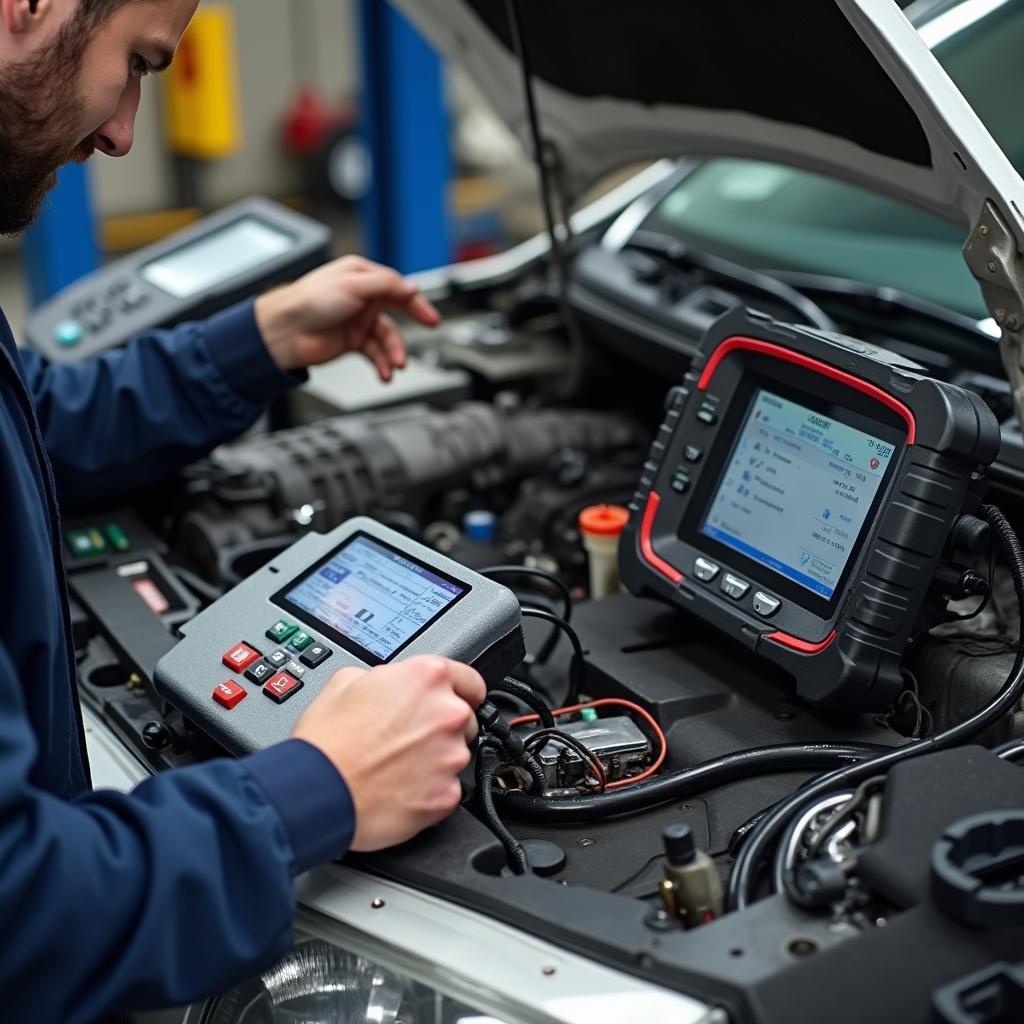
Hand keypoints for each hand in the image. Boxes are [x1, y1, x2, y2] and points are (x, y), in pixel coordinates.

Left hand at [254, 255, 441, 379]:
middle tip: (431, 327)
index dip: (414, 299)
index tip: (428, 313)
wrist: (284, 332)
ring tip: (396, 364)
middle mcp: (361, 297)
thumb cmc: (308, 301)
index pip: (396, 287)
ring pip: (387, 337)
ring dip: (394, 352)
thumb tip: (412, 287)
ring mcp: (357, 320)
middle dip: (414, 321)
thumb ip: (386, 285)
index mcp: (361, 276)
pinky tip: (384, 372)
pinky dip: (381, 364)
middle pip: (397, 311)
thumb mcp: (353, 285)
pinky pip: (374, 353)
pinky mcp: (351, 341)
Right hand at [291, 655, 485, 851]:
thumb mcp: (345, 681)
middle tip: (406, 738)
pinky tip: (399, 789)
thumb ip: (384, 677)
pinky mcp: (447, 795)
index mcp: (427, 678)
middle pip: (464, 720)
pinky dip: (429, 791)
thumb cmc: (326, 742)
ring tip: (396, 766)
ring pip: (455, 756)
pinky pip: (447, 790)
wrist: (316, 792)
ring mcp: (451, 756)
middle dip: (441, 728)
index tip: (456, 701)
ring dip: (434, 760)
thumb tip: (389, 685)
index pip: (470, 680)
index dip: (460, 692)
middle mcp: (447, 713)